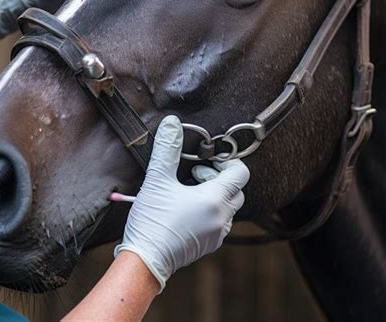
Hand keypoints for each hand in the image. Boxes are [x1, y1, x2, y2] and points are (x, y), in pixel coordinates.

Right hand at [114, 115, 249, 291]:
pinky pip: (220, 220)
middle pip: (236, 189)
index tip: (205, 160)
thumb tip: (172, 123)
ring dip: (214, 192)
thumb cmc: (152, 222)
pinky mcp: (209, 244)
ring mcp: (217, 234)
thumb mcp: (158, 179)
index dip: (226, 161)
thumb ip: (167, 148)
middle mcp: (222, 218)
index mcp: (215, 200)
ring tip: (188, 189)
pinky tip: (186, 207)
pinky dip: (210, 208)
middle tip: (194, 174)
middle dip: (218, 176)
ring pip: (228, 205)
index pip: (241, 173)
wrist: (144, 262)